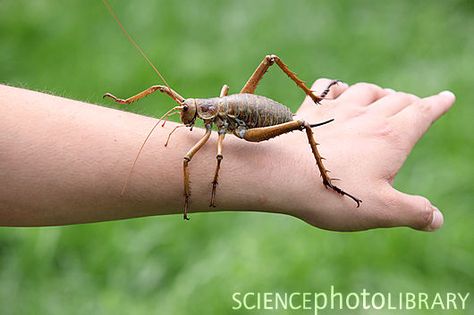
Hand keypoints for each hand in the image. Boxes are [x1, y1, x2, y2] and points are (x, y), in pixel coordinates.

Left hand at [263, 79, 454, 230]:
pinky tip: (338, 94)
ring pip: (366, 90)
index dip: (438, 105)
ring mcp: (336, 110)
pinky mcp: (309, 111)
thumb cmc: (333, 192)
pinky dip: (338, 87)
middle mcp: (366, 116)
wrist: (281, 175)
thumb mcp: (381, 210)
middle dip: (411, 102)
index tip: (447, 97)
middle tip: (416, 106)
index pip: (422, 112)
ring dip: (379, 92)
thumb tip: (436, 220)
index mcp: (391, 137)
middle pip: (397, 99)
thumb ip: (413, 212)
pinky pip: (328, 87)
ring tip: (384, 97)